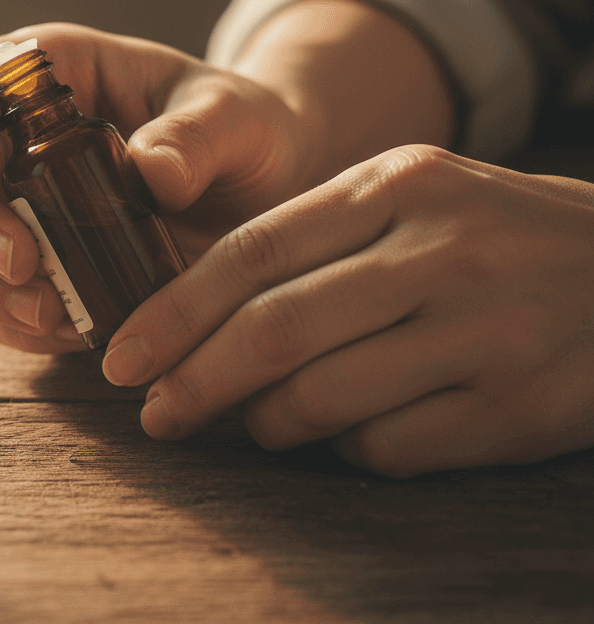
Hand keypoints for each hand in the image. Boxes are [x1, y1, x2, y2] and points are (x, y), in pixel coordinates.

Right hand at [0, 22, 316, 352]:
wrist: (258, 194)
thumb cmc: (240, 132)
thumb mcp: (237, 118)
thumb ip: (200, 133)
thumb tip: (149, 169)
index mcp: (45, 75)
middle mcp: (7, 142)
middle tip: (21, 261)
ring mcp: (7, 212)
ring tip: (48, 310)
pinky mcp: (23, 273)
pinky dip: (11, 325)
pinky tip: (65, 330)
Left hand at [103, 144, 593, 476]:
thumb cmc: (493, 235)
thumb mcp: (410, 198)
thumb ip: (310, 240)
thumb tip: (189, 313)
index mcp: (396, 185)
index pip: (251, 252)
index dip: (172, 312)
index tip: (121, 356)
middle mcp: (439, 251)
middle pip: (275, 329)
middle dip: (195, 381)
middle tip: (155, 414)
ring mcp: (483, 331)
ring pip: (322, 398)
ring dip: (266, 422)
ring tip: (257, 422)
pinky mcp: (514, 409)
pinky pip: (386, 446)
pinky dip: (344, 449)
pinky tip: (347, 434)